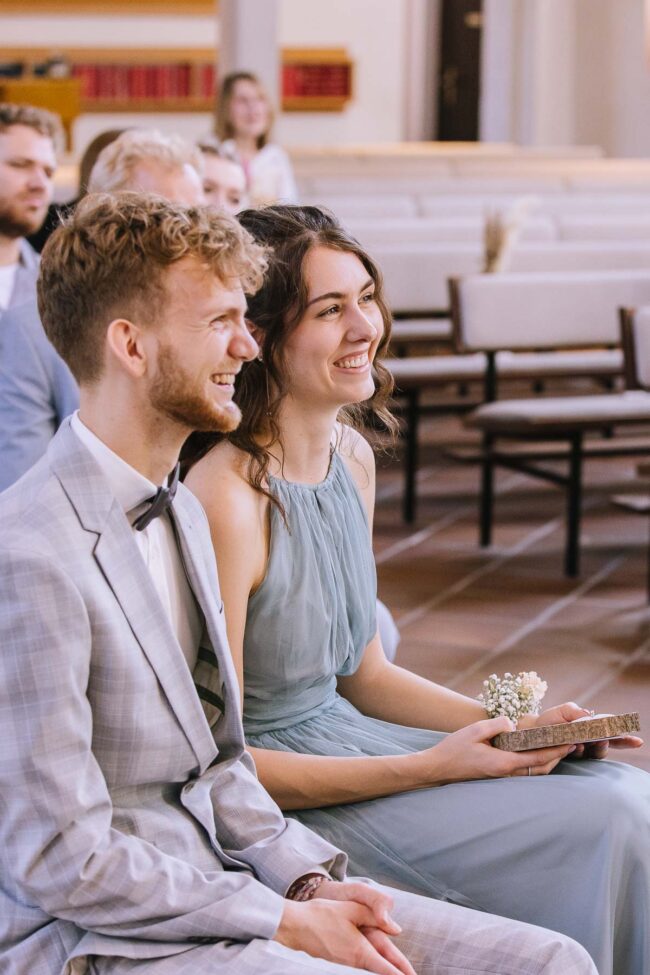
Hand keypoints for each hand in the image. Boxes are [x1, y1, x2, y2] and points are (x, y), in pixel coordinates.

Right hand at [274, 890, 414, 974]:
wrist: (295, 926)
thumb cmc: (321, 915)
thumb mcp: (351, 909)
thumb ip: (374, 917)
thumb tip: (395, 928)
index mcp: (360, 950)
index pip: (386, 968)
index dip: (401, 973)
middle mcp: (354, 961)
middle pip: (380, 970)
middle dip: (397, 973)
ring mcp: (345, 963)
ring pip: (370, 968)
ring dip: (385, 969)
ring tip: (400, 971)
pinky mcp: (337, 961)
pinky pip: (360, 965)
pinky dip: (372, 966)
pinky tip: (375, 964)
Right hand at [415, 716, 575, 784]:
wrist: (438, 768)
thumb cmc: (454, 749)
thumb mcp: (475, 730)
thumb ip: (497, 725)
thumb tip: (512, 725)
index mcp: (503, 763)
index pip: (537, 758)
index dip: (556, 750)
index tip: (569, 742)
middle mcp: (506, 773)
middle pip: (541, 769)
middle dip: (557, 757)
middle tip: (571, 744)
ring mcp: (502, 777)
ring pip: (533, 772)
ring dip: (548, 761)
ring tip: (559, 748)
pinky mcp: (497, 775)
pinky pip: (523, 771)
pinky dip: (535, 763)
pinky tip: (536, 753)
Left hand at [519, 703, 643, 758]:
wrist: (528, 732)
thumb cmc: (548, 721)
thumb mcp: (563, 711)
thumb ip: (576, 712)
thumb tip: (590, 716)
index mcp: (589, 728)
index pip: (611, 733)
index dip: (624, 738)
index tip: (637, 741)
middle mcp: (588, 741)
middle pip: (608, 746)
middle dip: (611, 743)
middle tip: (604, 738)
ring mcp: (580, 751)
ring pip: (597, 753)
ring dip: (595, 747)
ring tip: (585, 740)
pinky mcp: (570, 758)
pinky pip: (582, 757)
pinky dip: (581, 751)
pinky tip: (575, 745)